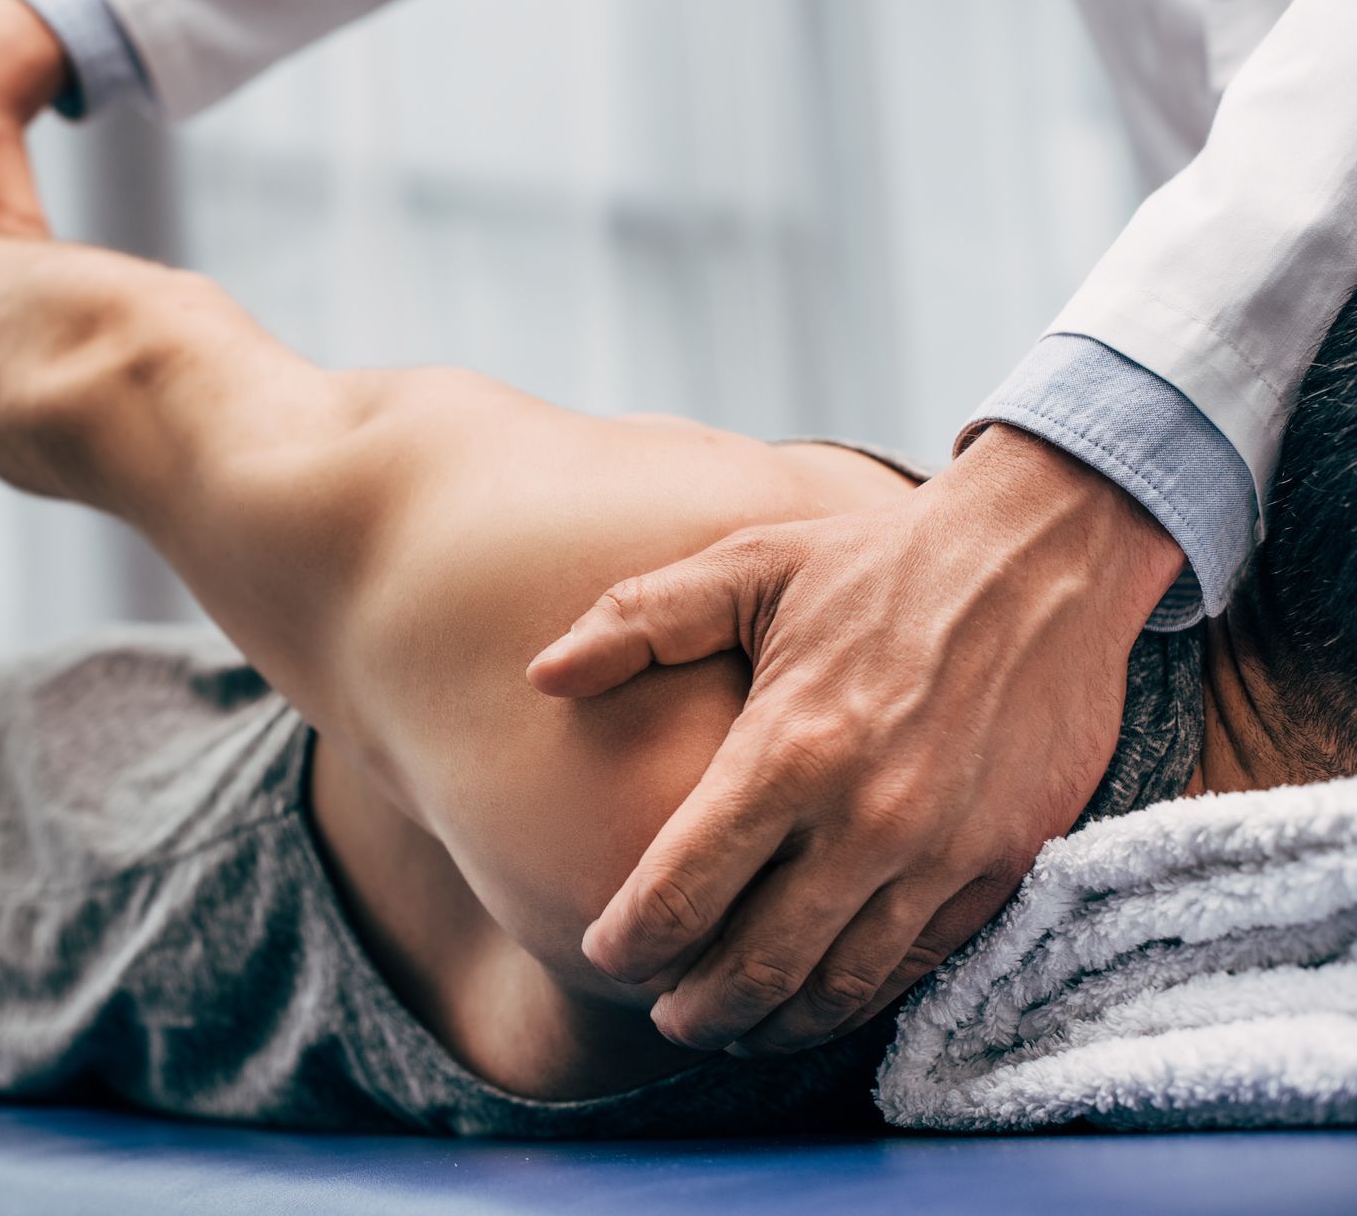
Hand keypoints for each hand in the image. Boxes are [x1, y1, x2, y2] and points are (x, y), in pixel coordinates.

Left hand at [527, 426, 1184, 1053]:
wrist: (1042, 556)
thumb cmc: (875, 561)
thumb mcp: (747, 565)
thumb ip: (634, 621)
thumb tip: (541, 675)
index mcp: (787, 750)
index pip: (680, 893)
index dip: (629, 944)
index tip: (605, 955)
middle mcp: (864, 819)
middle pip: (754, 967)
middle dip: (694, 1011)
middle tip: (664, 1017)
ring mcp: (940, 853)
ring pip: (838, 987)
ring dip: (774, 1024)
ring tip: (736, 1026)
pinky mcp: (1001, 865)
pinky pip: (916, 965)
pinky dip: (859, 997)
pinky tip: (822, 995)